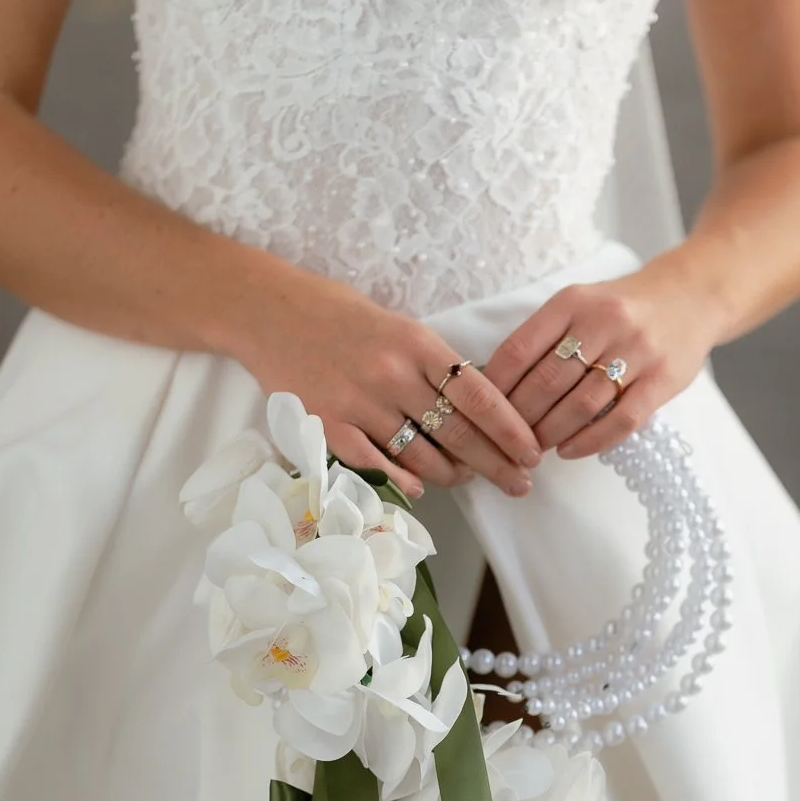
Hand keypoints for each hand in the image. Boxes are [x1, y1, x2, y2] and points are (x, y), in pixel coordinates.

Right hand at [234, 258, 540, 497]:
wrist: (268, 312)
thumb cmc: (339, 317)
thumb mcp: (397, 327)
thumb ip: (433, 365)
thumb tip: (478, 408)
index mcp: (416, 343)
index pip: (479, 394)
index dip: (510, 429)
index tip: (532, 452)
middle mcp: (391, 374)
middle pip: (458, 432)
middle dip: (495, 464)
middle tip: (519, 484)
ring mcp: (358, 404)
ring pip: (421, 456)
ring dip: (451, 474)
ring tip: (468, 479)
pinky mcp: (328, 427)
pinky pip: (377, 465)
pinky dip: (404, 481)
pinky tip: (421, 488)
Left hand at [482, 249, 725, 459]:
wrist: (693, 295)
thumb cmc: (624, 307)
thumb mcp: (580, 303)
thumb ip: (545, 336)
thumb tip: (497, 386)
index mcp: (573, 302)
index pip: (519, 349)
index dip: (495, 387)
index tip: (482, 411)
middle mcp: (603, 322)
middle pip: (547, 382)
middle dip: (520, 418)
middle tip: (507, 440)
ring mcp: (636, 352)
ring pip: (581, 405)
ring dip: (551, 433)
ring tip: (535, 448)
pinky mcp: (662, 380)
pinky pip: (620, 420)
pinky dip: (590, 441)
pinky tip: (570, 450)